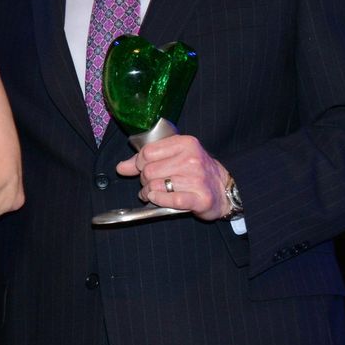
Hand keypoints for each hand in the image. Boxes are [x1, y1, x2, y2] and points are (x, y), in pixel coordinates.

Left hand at [116, 134, 231, 220]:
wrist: (223, 189)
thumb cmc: (195, 170)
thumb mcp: (173, 156)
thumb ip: (145, 160)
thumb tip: (121, 167)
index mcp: (185, 144)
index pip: (147, 152)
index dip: (139, 163)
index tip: (143, 168)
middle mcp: (192, 159)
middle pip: (149, 171)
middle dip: (144, 180)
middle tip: (150, 183)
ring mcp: (197, 179)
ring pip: (156, 186)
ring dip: (149, 193)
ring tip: (153, 193)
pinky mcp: (200, 198)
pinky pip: (170, 199)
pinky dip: (159, 200)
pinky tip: (156, 198)